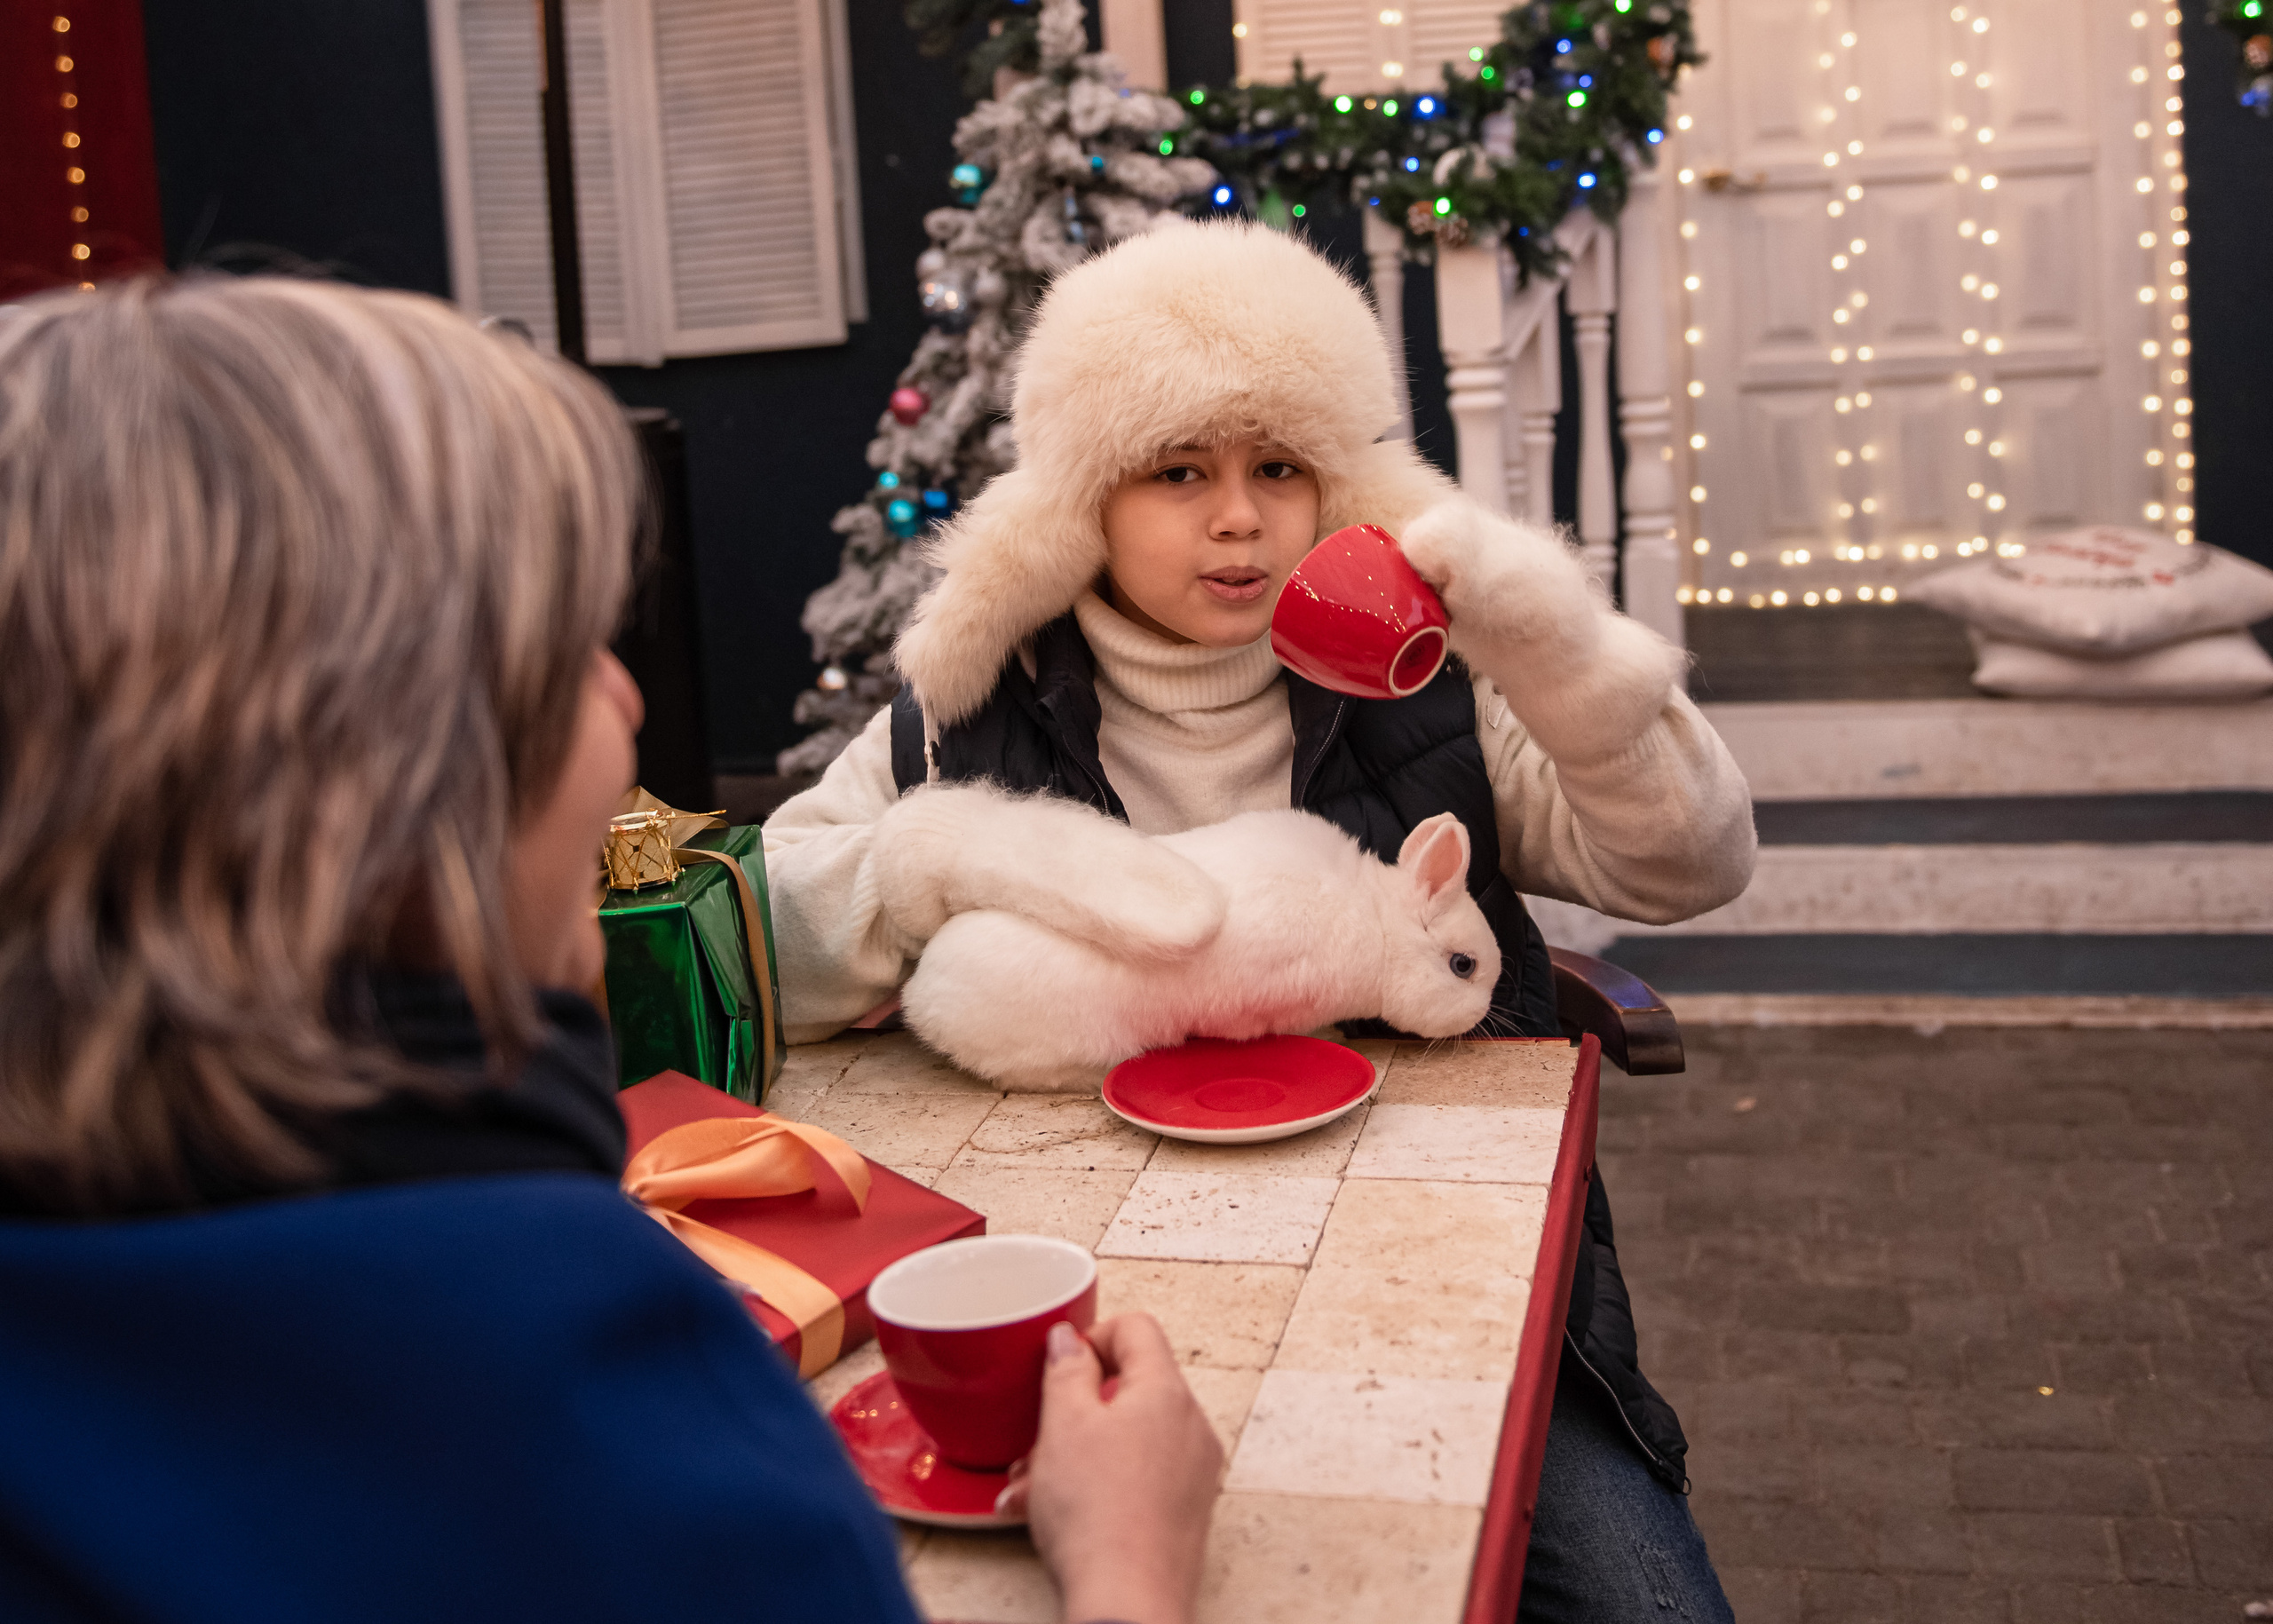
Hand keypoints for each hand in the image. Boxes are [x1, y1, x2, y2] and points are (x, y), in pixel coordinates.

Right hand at [998, 1315, 1222, 1623]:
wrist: (1126, 1601)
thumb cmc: (1097, 1517)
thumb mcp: (1063, 1425)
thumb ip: (1065, 1369)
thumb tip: (1067, 1338)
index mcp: (1166, 1392)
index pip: (1137, 1328)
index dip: (1092, 1336)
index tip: (1061, 1365)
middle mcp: (1190, 1426)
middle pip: (1130, 1387)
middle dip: (1075, 1407)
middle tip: (1039, 1434)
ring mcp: (1192, 1472)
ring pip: (1126, 1438)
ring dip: (1077, 1451)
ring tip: (1033, 1485)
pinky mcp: (1183, 1510)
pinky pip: (1137, 1476)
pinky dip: (1098, 1482)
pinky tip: (1055, 1511)